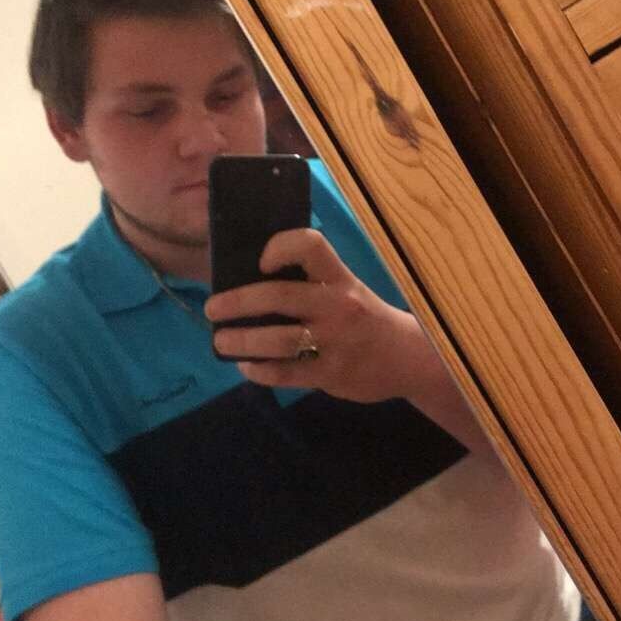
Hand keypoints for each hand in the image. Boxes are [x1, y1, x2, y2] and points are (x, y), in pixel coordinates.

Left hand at [204, 227, 417, 402]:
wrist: (408, 358)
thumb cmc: (366, 318)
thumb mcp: (347, 290)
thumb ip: (311, 284)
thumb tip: (250, 281)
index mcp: (340, 278)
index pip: (310, 245)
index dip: (280, 247)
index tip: (260, 262)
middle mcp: (339, 306)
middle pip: (279, 296)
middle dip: (237, 302)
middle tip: (213, 308)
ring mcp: (335, 342)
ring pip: (277, 341)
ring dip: (240, 340)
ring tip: (221, 341)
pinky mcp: (331, 374)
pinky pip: (286, 373)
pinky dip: (259, 370)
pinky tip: (247, 366)